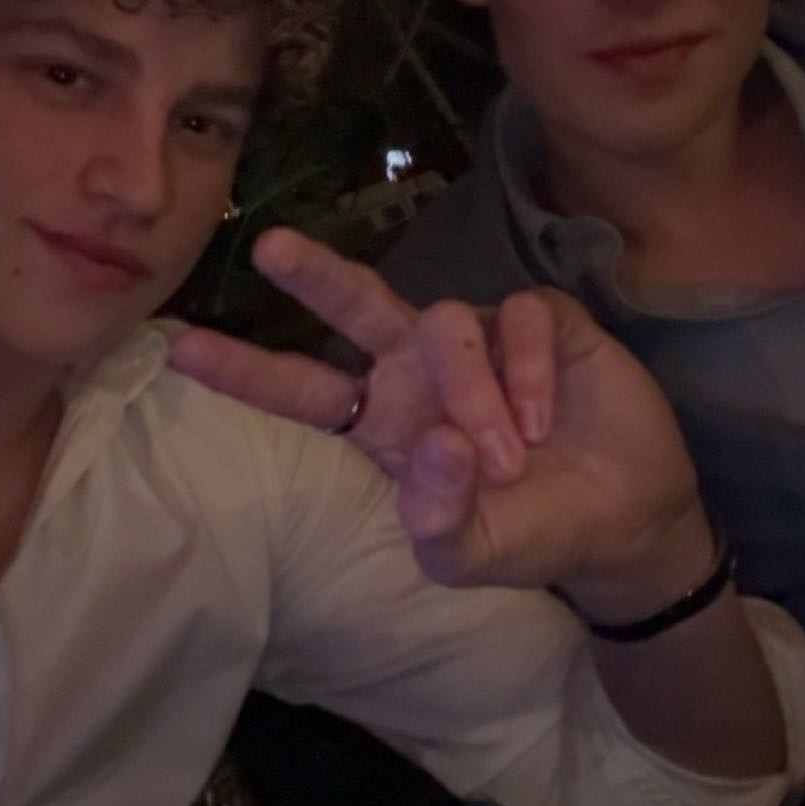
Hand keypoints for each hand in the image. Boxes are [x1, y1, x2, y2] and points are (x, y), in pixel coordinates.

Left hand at [169, 228, 705, 604]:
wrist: (624, 520)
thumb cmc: (531, 531)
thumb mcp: (471, 555)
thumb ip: (438, 524)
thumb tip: (436, 446)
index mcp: (385, 421)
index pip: (302, 391)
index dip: (245, 372)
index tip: (180, 351)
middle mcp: (419, 368)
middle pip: (355, 306)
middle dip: (315, 277)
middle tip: (273, 250)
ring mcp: (480, 339)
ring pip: (444, 325)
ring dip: (474, 393)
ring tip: (510, 454)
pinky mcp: (541, 321)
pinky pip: (517, 321)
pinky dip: (528, 374)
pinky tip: (547, 420)